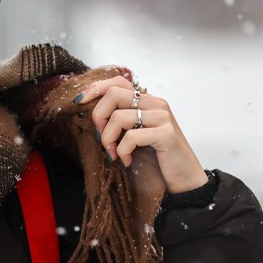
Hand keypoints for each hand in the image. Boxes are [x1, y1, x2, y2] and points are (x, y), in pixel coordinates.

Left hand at [76, 76, 207, 193]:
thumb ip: (118, 122)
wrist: (182, 180)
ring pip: (119, 116)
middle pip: (114, 94)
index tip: (79, 101)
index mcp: (146, 102)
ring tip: (113, 155)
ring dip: (108, 139)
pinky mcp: (167, 134)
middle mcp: (156, 104)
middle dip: (98, 117)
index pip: (118, 81)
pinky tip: (127, 161)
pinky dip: (123, 151)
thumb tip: (89, 114)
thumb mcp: (131, 136)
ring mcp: (162, 117)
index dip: (95, 88)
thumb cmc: (154, 160)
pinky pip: (132, 137)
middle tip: (101, 139)